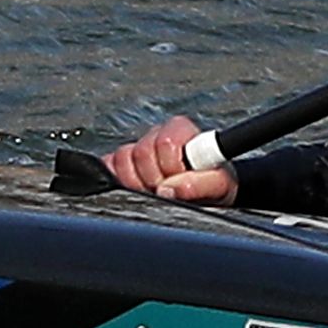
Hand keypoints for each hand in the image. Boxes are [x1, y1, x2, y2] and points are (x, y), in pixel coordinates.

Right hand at [105, 114, 237, 203]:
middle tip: (168, 190)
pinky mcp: (121, 162)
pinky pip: (108, 165)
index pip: (165, 140)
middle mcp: (158, 135)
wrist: (206, 196)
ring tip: (156, 190)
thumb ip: (202, 184)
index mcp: (182, 132)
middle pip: (141, 151)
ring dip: (138, 182)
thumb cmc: (214, 186)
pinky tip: (139, 188)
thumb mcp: (219, 185)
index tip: (180, 179)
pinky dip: (120, 180)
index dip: (171, 165)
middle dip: (156, 178)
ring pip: (121, 158)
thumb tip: (170, 188)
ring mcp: (138, 148)